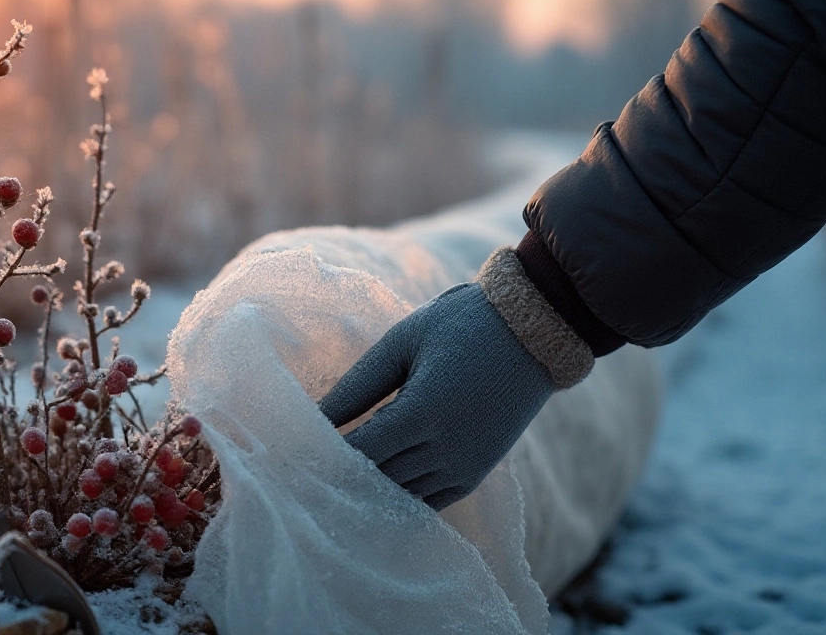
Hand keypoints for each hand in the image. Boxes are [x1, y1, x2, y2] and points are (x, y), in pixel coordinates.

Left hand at [319, 282, 556, 508]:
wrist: (535, 333)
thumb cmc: (461, 325)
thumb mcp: (402, 343)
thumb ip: (357, 385)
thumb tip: (313, 417)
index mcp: (421, 414)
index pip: (355, 453)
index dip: (320, 457)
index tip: (290, 453)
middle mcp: (443, 451)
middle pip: (372, 478)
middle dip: (335, 474)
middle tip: (297, 469)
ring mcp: (462, 468)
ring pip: (396, 495)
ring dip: (364, 488)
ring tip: (327, 478)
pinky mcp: (474, 475)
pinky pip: (424, 502)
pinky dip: (396, 497)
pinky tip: (370, 485)